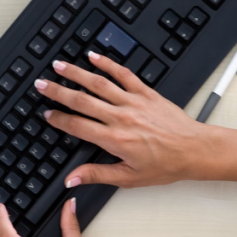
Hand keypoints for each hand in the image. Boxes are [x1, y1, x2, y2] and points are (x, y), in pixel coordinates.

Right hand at [35, 53, 209, 187]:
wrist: (194, 150)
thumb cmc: (166, 165)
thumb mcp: (129, 178)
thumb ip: (97, 175)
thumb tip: (73, 179)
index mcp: (114, 139)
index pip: (77, 126)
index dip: (58, 119)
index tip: (47, 114)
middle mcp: (120, 117)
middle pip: (81, 100)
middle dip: (58, 91)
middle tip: (41, 84)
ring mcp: (133, 102)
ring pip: (98, 83)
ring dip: (76, 73)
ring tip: (59, 65)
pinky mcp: (146, 93)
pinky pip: (123, 74)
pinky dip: (108, 64)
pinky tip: (94, 56)